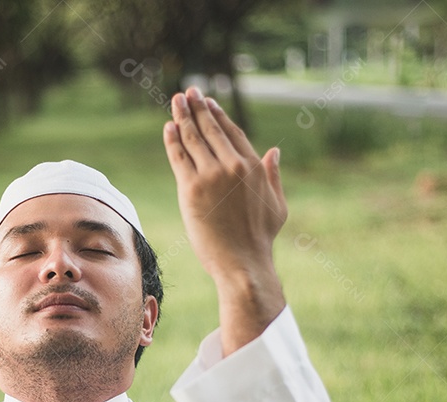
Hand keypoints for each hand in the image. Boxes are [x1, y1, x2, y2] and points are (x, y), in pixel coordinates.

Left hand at [163, 87, 286, 350]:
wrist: (243, 263)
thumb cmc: (260, 239)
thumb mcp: (277, 205)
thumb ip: (273, 176)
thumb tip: (274, 151)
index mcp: (253, 167)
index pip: (232, 132)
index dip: (218, 115)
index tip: (208, 103)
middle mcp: (232, 166)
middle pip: (211, 129)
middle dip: (197, 108)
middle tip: (187, 93)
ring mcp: (211, 176)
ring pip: (193, 139)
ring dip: (183, 117)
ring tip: (175, 101)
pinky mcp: (191, 189)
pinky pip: (179, 157)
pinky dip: (173, 140)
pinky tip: (169, 127)